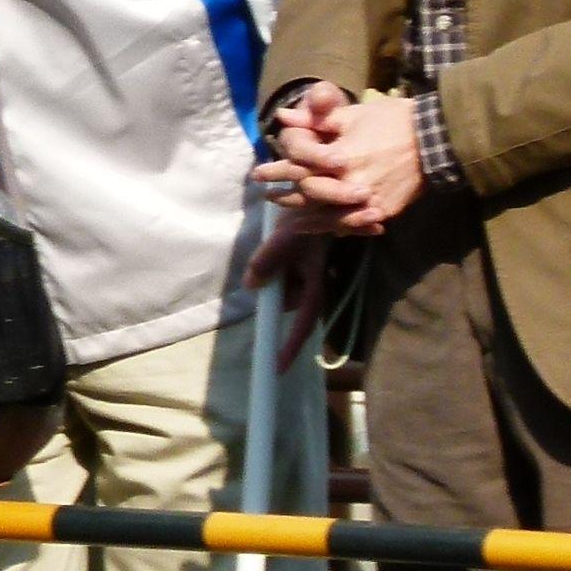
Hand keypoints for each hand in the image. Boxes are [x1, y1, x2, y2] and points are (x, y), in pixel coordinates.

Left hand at [246, 219, 329, 367]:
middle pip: (286, 303)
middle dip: (273, 291)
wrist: (320, 202)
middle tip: (267, 261)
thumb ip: (265, 264)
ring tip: (276, 247)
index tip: (277, 368)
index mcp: (314, 287)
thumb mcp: (282, 240)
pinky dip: (276, 267)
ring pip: (283, 289)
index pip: (302, 325)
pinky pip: (284, 277)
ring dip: (274, 275)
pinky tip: (279, 247)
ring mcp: (308, 278)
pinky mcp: (303, 268)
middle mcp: (312, 287)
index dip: (290, 347)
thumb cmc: (306, 222)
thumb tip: (251, 288)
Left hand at [255, 88, 423, 233]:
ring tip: (290, 219)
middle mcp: (350, 183)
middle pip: (308, 196)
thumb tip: (283, 116)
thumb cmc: (391, 121)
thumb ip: (315, 120)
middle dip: (286, 196)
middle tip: (269, 196)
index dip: (276, 171)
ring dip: (306, 218)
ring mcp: (367, 202)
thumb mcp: (352, 115)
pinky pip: (352, 224)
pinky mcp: (383, 212)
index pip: (298, 168)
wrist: (434, 139)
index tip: (258, 174)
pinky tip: (323, 227)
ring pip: (328, 217)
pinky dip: (335, 226)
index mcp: (340, 157)